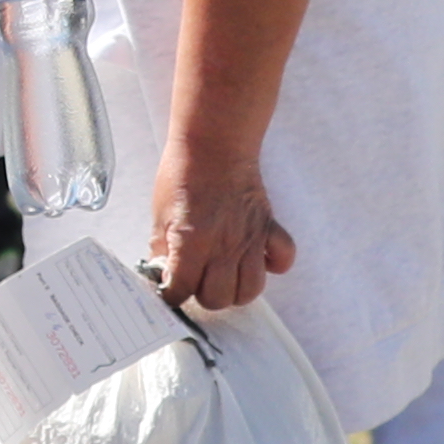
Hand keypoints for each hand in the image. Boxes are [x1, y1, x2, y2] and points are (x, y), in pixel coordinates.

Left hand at [139, 139, 298, 312]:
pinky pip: (283, 259)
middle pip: (219, 298)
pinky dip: (273, 266)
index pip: (182, 289)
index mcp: (192, 241)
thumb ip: (162, 248)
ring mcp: (250, 238)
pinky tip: (257, 259)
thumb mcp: (160, 214)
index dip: (172, 295)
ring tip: (225, 277)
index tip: (170, 292)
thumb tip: (163, 275)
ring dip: (236, 289)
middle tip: (197, 281)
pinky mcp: (269, 228)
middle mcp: (223, 245)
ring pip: (251, 289)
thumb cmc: (183, 174)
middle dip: (203, 296)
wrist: (215, 144)